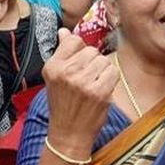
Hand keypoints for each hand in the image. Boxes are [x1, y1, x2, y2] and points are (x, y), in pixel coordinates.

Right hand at [42, 29, 117, 145]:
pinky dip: (110, 80)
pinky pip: (112, 72)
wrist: (68, 133)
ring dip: (103, 71)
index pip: (74, 41)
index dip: (81, 51)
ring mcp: (82, 82)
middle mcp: (65, 72)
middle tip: (86, 78)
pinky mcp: (98, 91)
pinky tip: (101, 89)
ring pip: (103, 60)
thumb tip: (64, 31)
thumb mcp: (54, 78)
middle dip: (93, 62)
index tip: (80, 62)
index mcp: (52, 67)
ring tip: (93, 84)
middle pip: (91, 50)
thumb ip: (62, 53)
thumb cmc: (63, 104)